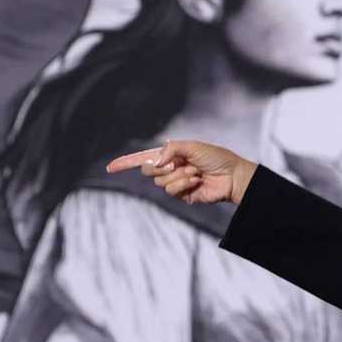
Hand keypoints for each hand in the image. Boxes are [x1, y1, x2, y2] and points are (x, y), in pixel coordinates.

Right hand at [106, 140, 257, 204]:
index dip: (126, 163)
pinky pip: (171, 191)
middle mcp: (170, 168)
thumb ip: (171, 149)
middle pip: (148, 170)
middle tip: (179, 163)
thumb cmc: (215, 158)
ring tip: (195, 172)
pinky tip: (196, 181)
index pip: (143, 158)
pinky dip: (183, 184)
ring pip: (160, 182)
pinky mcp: (182, 195)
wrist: (232, 176)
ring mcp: (175, 182)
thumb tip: (157, 161)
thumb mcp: (192, 146)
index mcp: (170, 154)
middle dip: (162, 166)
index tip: (109, 167)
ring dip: (178, 175)